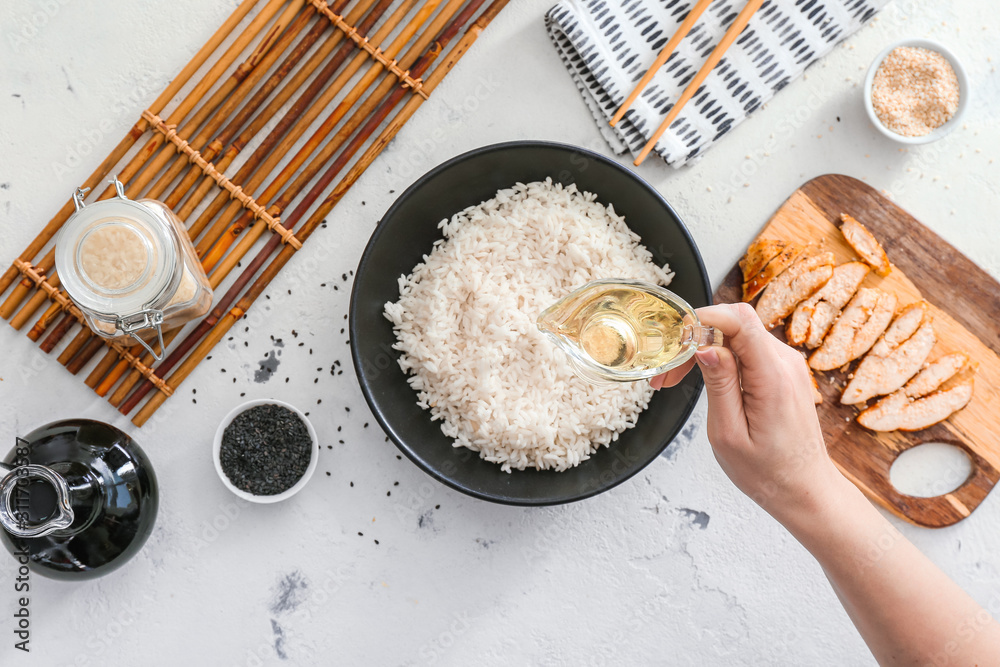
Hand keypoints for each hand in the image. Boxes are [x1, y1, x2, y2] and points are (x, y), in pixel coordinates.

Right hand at [652, 303, 841, 520]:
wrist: (805, 488)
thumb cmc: (768, 471)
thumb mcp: (729, 433)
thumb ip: (719, 384)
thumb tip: (705, 346)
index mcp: (773, 378)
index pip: (740, 321)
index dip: (703, 319)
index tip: (676, 338)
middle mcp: (785, 364)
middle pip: (736, 324)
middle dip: (697, 337)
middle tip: (668, 372)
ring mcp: (787, 365)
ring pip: (739, 335)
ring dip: (706, 349)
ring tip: (678, 380)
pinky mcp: (783, 372)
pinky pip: (748, 349)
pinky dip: (721, 358)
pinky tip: (704, 380)